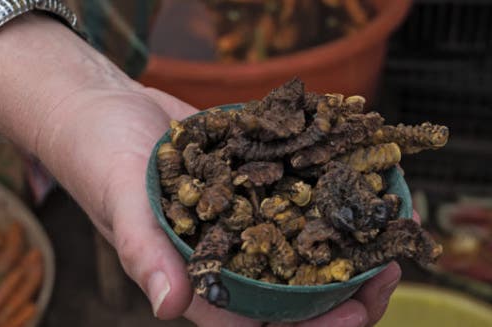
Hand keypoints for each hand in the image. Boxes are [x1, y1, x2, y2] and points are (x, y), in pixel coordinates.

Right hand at [34, 83, 405, 325]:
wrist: (105, 107)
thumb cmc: (99, 157)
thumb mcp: (119, 200)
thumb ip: (144, 251)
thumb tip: (167, 305)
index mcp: (197, 279)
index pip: (260, 322)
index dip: (312, 326)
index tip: (355, 313)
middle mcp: (228, 259)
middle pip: (297, 293)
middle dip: (349, 291)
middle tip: (389, 270)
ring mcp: (247, 223)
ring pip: (309, 250)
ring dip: (353, 247)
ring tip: (393, 230)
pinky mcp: (258, 188)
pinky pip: (302, 203)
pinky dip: (336, 200)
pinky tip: (369, 186)